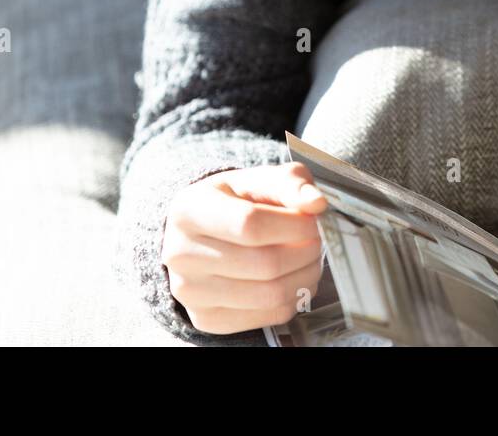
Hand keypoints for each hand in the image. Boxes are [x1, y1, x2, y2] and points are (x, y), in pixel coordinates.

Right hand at [162, 161, 327, 334]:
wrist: (201, 234)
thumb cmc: (233, 203)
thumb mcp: (258, 180)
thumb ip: (290, 183)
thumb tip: (315, 203)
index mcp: (190, 210)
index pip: (250, 224)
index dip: (294, 226)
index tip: (313, 221)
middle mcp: (181, 254)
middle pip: (265, 264)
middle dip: (306, 252)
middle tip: (316, 241)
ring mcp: (190, 291)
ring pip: (270, 294)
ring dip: (305, 277)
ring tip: (308, 259)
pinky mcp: (206, 318)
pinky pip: (267, 316)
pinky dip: (292, 299)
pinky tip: (292, 279)